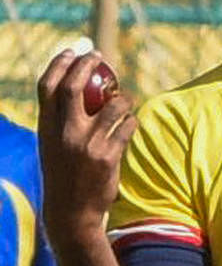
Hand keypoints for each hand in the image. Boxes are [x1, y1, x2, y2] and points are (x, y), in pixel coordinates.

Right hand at [37, 49, 136, 248]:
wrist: (72, 214)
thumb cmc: (64, 176)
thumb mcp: (52, 147)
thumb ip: (60, 121)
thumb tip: (77, 89)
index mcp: (46, 129)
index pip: (47, 87)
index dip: (59, 64)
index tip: (72, 51)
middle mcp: (63, 134)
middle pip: (74, 88)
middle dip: (87, 66)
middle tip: (100, 57)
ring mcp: (86, 144)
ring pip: (111, 106)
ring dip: (123, 97)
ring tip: (126, 98)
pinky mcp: (108, 157)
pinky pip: (127, 127)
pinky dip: (131, 121)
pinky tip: (131, 123)